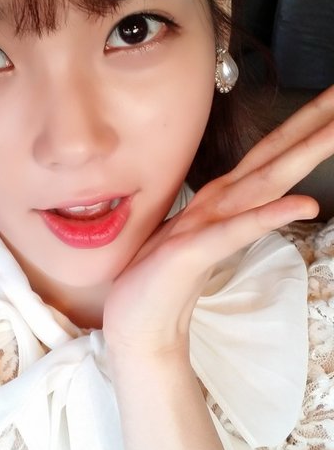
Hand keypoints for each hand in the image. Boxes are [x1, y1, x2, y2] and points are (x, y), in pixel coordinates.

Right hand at [103, 85, 333, 355]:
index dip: (307, 124)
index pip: (273, 153)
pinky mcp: (192, 253)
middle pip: (276, 154)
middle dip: (315, 120)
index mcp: (223, 199)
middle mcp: (217, 202)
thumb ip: (233, 217)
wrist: (134, 328)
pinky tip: (305, 205)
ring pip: (263, 181)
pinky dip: (271, 215)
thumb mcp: (207, 241)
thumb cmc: (165, 282)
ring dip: (303, 152)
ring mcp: (204, 224)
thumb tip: (265, 202)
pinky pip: (238, 232)